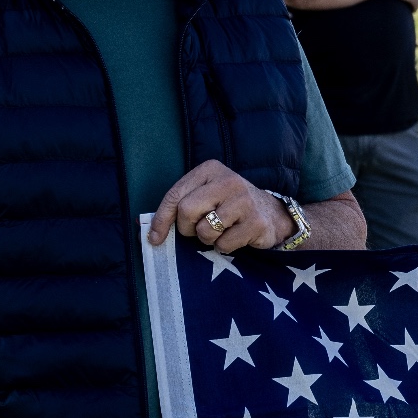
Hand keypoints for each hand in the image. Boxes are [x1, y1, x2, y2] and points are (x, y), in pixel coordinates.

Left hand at [148, 159, 296, 251]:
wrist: (273, 215)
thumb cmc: (230, 207)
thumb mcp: (205, 196)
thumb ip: (178, 206)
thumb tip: (144, 229)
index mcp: (210, 169)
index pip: (175, 195)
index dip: (161, 220)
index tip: (155, 238)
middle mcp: (228, 180)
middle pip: (186, 211)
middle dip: (188, 229)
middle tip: (199, 230)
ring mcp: (244, 200)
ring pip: (205, 231)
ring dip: (208, 239)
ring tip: (221, 231)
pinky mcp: (256, 222)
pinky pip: (224, 244)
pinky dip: (225, 247)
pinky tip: (236, 236)